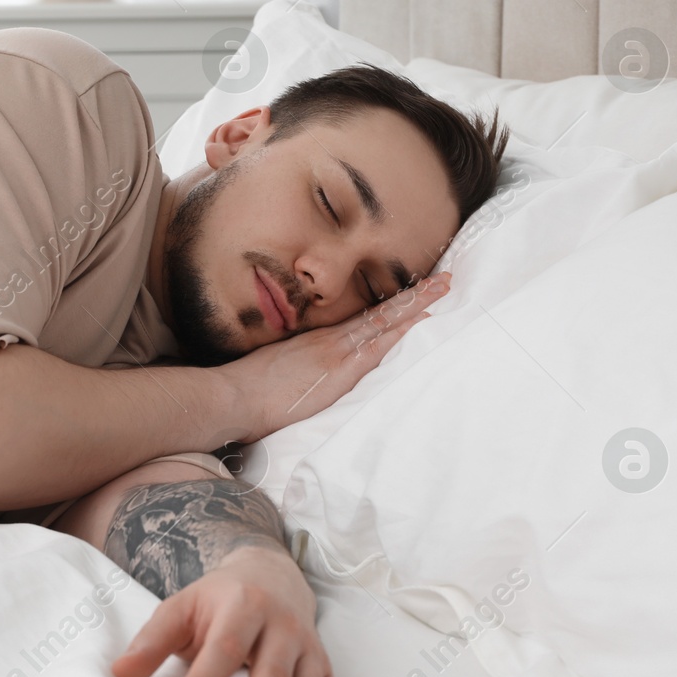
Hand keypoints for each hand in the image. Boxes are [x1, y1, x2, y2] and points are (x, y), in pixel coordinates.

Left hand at [110, 545, 343, 676]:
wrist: (270, 571)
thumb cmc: (219, 598)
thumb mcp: (182, 606)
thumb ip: (152, 640)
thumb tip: (120, 673)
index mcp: (241, 607)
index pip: (221, 650)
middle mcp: (279, 624)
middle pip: (272, 672)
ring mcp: (306, 643)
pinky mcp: (323, 660)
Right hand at [221, 272, 449, 439]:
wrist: (233, 396)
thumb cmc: (246, 391)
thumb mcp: (277, 372)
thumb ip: (299, 369)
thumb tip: (310, 375)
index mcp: (317, 341)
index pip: (362, 321)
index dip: (390, 307)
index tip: (415, 295)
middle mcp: (329, 340)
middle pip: (379, 314)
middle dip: (413, 297)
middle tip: (444, 279)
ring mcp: (334, 352)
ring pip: (383, 321)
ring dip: (415, 304)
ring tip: (443, 288)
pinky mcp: (337, 369)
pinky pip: (377, 344)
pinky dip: (401, 328)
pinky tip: (422, 318)